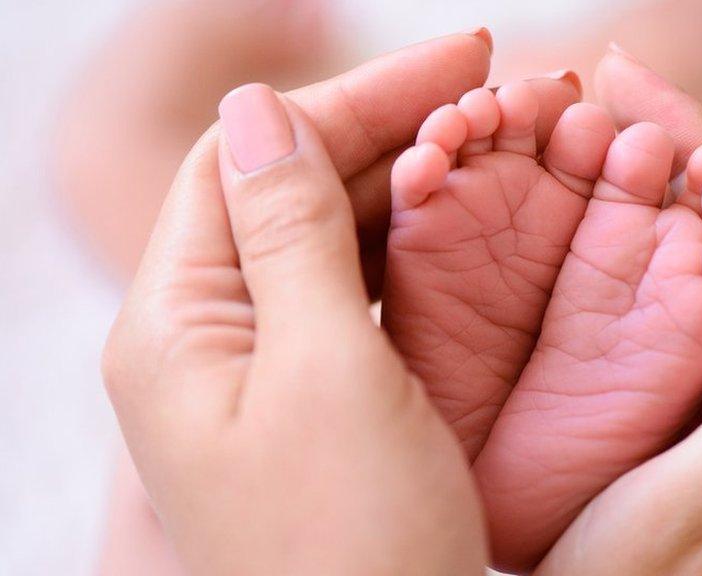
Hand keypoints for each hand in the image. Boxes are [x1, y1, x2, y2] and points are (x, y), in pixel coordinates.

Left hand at [101, 33, 580, 574]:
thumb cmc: (355, 548)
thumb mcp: (327, 375)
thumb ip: (288, 235)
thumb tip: (254, 110)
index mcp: (176, 326)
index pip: (247, 159)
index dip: (351, 98)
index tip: (458, 61)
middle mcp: (205, 341)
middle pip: (287, 191)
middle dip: (388, 129)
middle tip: (493, 86)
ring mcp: (260, 372)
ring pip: (325, 239)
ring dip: (402, 182)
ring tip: (490, 140)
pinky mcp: (312, 401)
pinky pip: (351, 296)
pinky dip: (406, 250)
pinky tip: (461, 222)